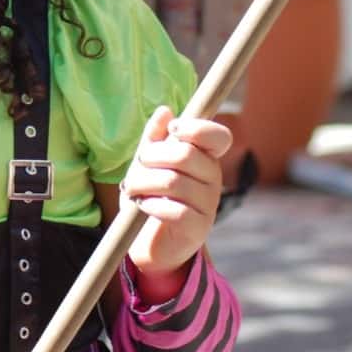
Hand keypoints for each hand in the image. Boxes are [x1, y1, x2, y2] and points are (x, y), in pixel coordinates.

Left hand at [121, 107, 231, 285]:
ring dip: (143, 183)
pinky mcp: (197, 229)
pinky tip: (143, 207)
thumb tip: (164, 110)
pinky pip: (174, 209)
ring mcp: (209, 205)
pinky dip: (150, 205)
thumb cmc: (150, 194)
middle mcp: (213, 179)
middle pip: (185, 155)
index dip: (196, 127)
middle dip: (151, 157)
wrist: (148, 240)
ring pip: (173, 182)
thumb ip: (154, 138)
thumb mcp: (147, 163)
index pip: (218, 136)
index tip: (173, 129)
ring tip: (132, 189)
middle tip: (137, 168)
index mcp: (204, 159)